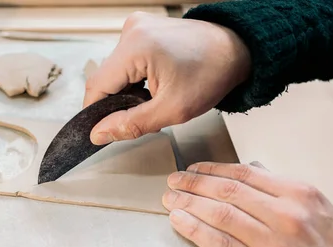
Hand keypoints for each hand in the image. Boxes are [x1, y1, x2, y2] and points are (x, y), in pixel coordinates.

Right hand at [84, 12, 250, 144]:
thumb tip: (99, 133)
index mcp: (136, 46)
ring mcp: (136, 27)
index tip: (102, 131)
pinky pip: (125, 62)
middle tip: (144, 116)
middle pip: (105, 79)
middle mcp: (132, 31)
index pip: (96, 86)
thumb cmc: (212, 73)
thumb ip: (131, 124)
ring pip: (115, 72)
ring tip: (154, 98)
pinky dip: (134, 79)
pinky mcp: (142, 30)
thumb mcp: (172, 110)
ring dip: (127, 92)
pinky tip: (154, 85)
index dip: (95, 113)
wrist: (236, 50)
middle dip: (117, 103)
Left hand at [162, 161, 332, 246]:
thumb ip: (280, 189)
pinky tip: (178, 221)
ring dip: (188, 204)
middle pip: (227, 191)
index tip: (193, 169)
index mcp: (298, 194)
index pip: (244, 174)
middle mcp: (285, 215)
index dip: (211, 170)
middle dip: (193, 184)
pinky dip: (194, 230)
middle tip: (174, 181)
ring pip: (219, 214)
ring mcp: (272, 244)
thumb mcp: (315, 208)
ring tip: (170, 199)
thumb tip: (249, 170)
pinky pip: (220, 245)